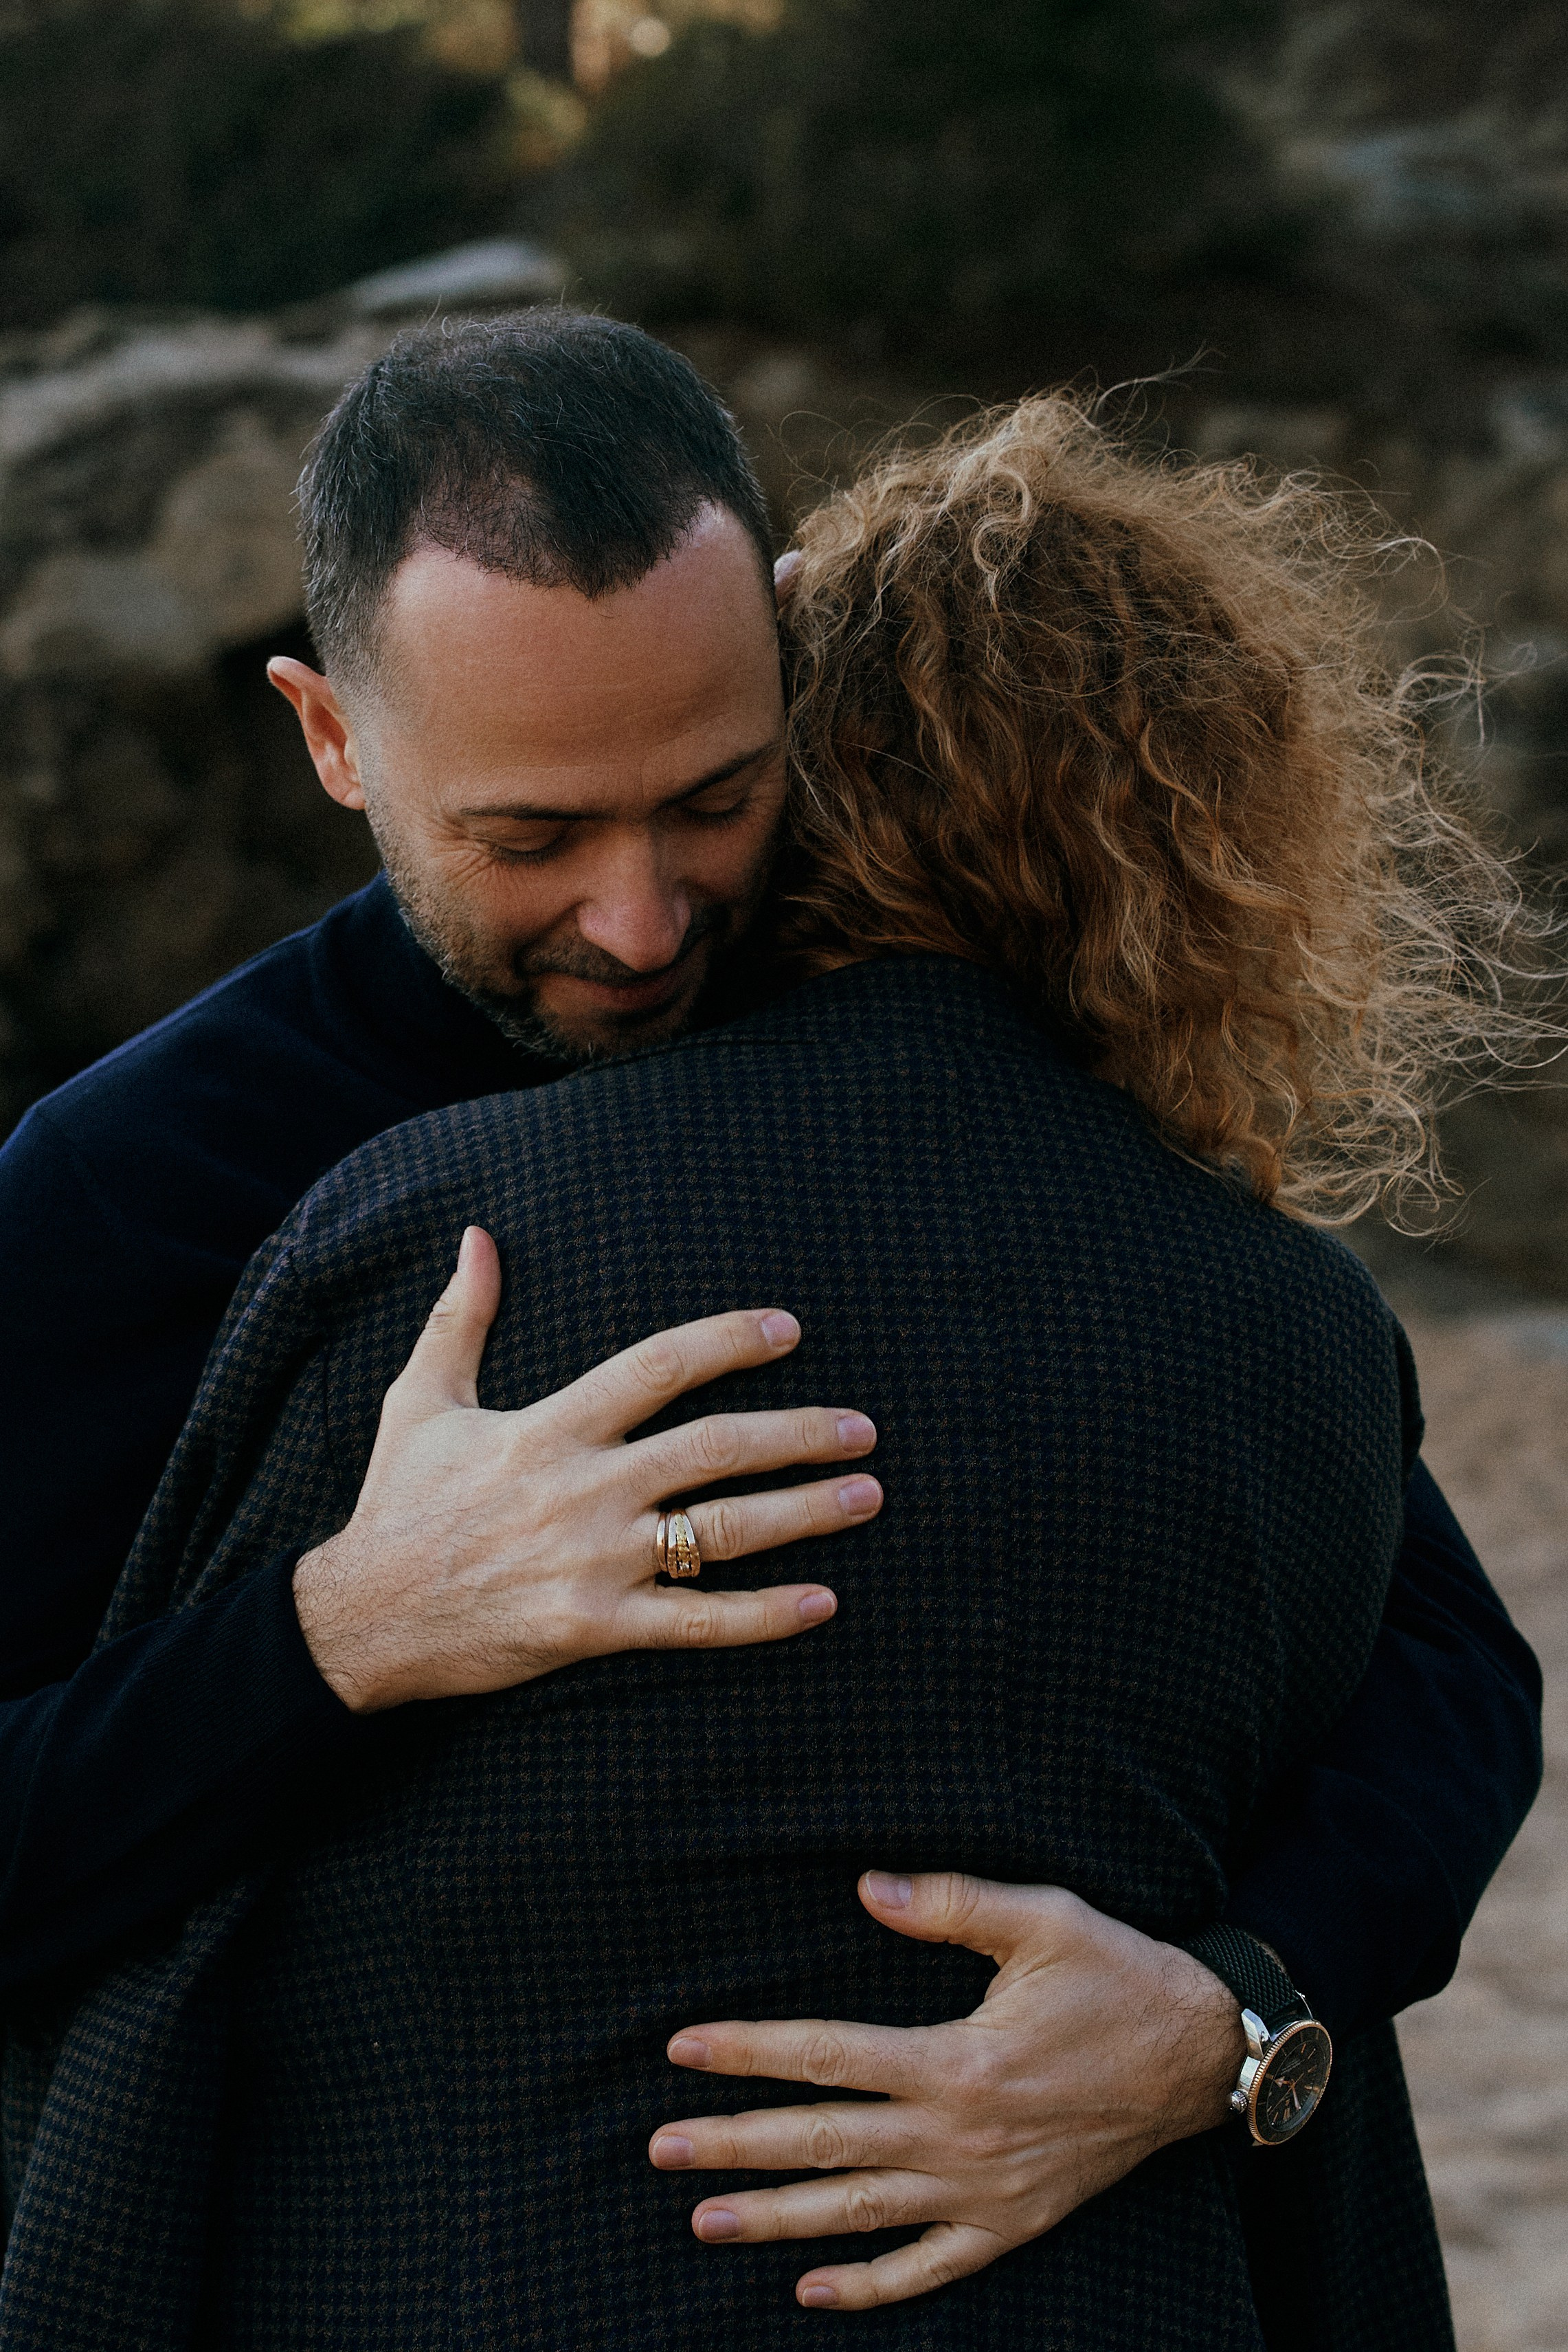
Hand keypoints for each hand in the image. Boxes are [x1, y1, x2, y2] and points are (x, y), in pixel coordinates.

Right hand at [293, 1225, 880, 1711]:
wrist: (361, 1619)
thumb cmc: (397, 1505)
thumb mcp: (421, 1400)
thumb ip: (461, 1317)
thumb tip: (478, 1236)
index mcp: (548, 1427)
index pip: (657, 1367)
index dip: (728, 1340)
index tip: (789, 1328)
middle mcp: (582, 1489)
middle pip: (713, 1447)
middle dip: (798, 1434)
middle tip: (864, 1428)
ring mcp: (594, 1561)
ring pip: (720, 1530)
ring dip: (804, 1512)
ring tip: (867, 1494)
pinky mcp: (595, 1628)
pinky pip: (696, 1622)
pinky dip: (764, 1615)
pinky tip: (824, 1601)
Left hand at [649, 1871, 1244, 2311]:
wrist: (1204, 2055)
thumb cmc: (1120, 1975)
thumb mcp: (1043, 1919)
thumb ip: (949, 1903)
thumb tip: (865, 1887)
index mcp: (959, 2059)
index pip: (828, 2055)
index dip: (749, 2051)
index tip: (682, 2049)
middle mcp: (961, 2135)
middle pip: (824, 2141)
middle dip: (735, 2145)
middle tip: (659, 2149)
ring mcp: (986, 2191)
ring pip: (860, 2212)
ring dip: (777, 2220)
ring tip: (704, 2220)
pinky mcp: (1015, 2224)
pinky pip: (930, 2267)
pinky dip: (870, 2286)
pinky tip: (812, 2291)